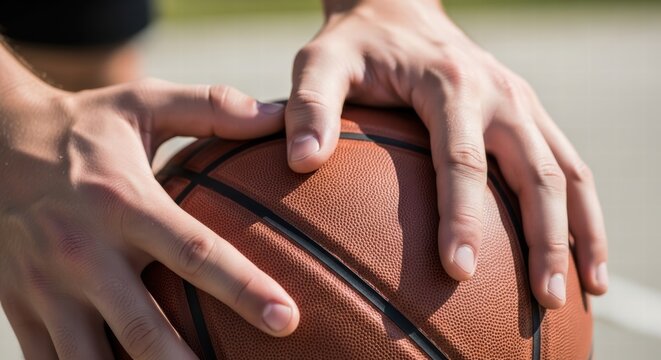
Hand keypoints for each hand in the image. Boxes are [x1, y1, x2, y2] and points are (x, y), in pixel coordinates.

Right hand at [0, 78, 298, 358]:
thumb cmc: (81, 126)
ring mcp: (46, 286)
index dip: (243, 289)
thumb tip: (278, 115)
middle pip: (145, 329)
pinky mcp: (21, 307)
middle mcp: (84, 250)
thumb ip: (213, 106)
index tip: (287, 320)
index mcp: (122, 201)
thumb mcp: (143, 103)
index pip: (194, 252)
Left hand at [286, 0, 607, 307]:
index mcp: (449, 83)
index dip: (462, 217)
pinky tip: (585, 255)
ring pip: (568, 173)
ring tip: (583, 292)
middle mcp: (498, 94)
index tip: (459, 272)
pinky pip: (570, 165)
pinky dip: (584, 213)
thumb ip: (310, 105)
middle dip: (544, 239)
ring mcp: (521, 103)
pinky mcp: (529, 115)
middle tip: (542, 300)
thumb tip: (301, 161)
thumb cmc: (356, 43)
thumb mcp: (322, 61)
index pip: (462, 159)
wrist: (399, 9)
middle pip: (536, 173)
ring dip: (579, 233)